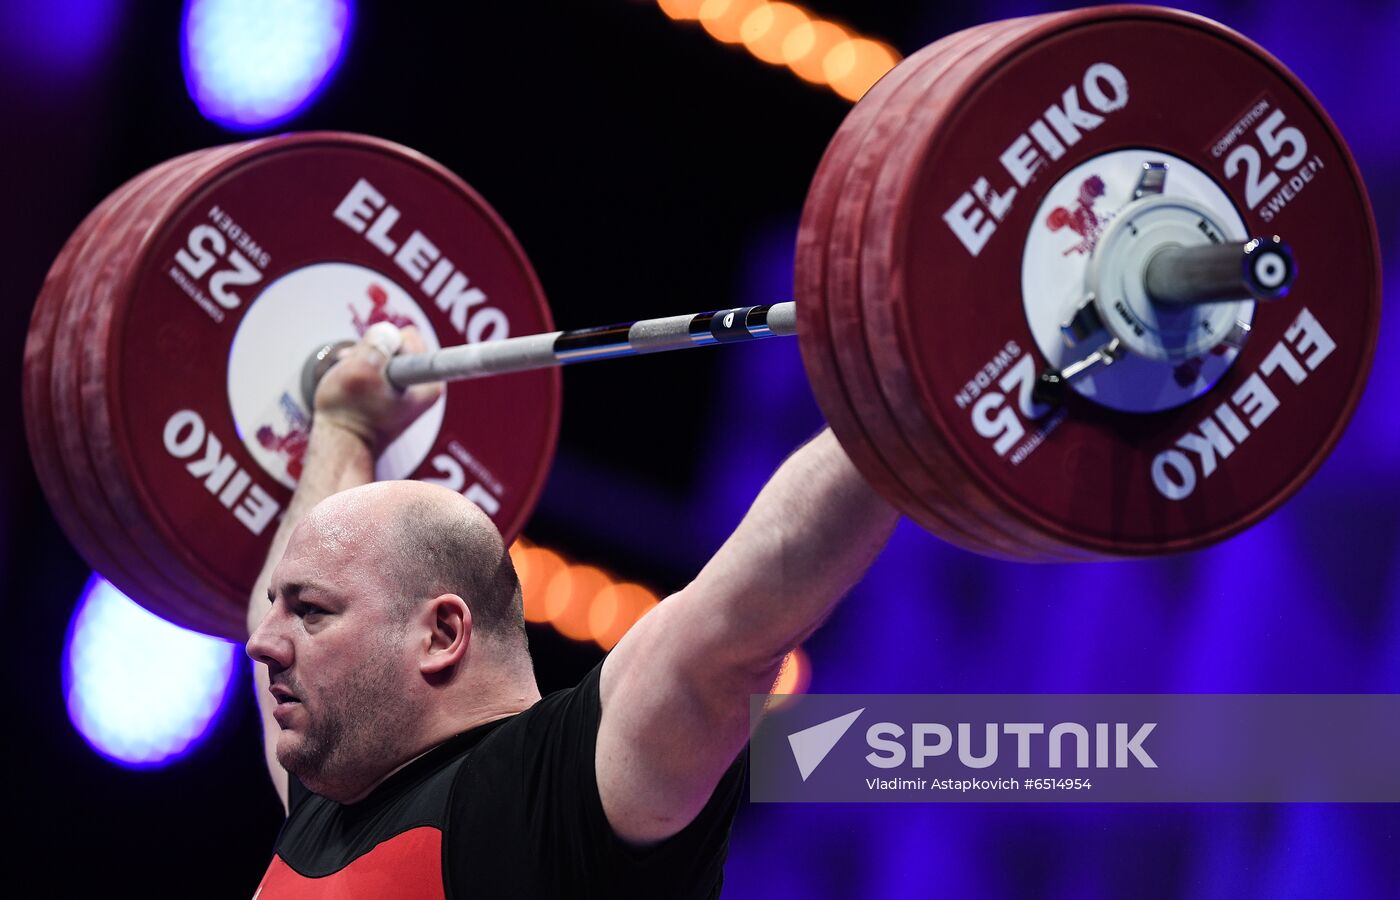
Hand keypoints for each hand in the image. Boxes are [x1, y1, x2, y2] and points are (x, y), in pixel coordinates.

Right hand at [312, 324, 443, 453]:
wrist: (343, 443)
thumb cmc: (349, 415)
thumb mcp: (358, 372)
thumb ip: (376, 345)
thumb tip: (388, 332)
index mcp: (428, 382)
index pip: (410, 337)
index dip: (389, 343)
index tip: (388, 362)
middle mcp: (426, 384)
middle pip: (397, 342)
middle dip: (374, 350)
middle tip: (359, 371)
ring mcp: (412, 387)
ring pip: (386, 352)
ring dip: (366, 359)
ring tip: (356, 380)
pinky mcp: (397, 390)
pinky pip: (380, 364)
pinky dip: (365, 367)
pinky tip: (355, 380)